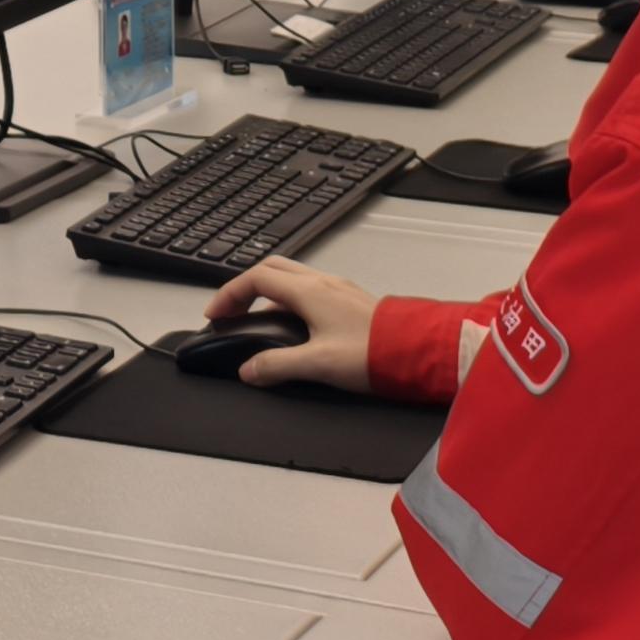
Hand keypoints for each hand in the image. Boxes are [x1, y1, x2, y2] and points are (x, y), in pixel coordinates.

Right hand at [200, 256, 381, 392]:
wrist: (423, 353)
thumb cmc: (376, 353)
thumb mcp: (318, 364)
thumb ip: (278, 366)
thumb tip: (249, 370)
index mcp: (309, 291)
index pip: (255, 279)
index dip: (229, 295)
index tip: (216, 315)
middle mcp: (323, 283)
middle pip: (272, 269)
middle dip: (245, 287)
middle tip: (234, 311)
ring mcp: (340, 291)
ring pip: (293, 278)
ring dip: (269, 294)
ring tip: (261, 322)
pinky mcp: (353, 303)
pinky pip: (312, 291)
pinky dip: (291, 302)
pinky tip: (297, 329)